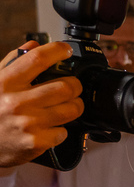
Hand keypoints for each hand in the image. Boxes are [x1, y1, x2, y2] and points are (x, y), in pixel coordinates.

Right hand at [0, 42, 83, 167]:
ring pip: (71, 110)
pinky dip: (61, 130)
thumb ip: (13, 62)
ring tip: (68, 106)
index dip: (57, 51)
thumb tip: (34, 45)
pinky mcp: (37, 142)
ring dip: (74, 106)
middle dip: (75, 86)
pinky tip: (50, 128)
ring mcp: (28, 123)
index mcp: (6, 82)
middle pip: (65, 87)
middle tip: (73, 87)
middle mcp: (17, 101)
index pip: (37, 59)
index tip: (66, 50)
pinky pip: (64, 132)